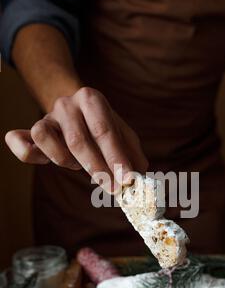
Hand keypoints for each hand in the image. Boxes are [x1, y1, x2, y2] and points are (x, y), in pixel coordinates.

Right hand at [5, 87, 147, 190]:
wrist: (76, 109)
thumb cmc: (102, 126)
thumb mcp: (122, 133)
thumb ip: (132, 152)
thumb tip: (140, 174)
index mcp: (92, 99)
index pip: (104, 131)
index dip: (116, 157)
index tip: (127, 180)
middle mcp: (66, 104)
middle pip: (78, 140)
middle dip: (98, 168)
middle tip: (112, 188)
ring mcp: (47, 116)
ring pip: (46, 139)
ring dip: (64, 160)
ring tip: (78, 166)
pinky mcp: (32, 130)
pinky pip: (21, 142)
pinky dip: (26, 153)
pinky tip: (43, 162)